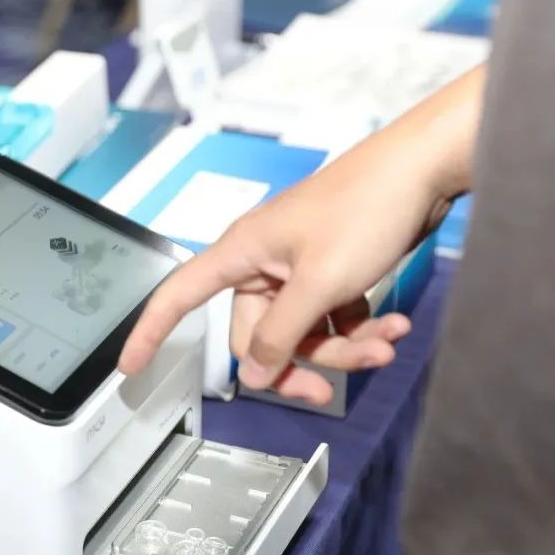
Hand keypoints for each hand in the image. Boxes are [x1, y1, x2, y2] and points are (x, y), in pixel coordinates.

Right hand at [117, 67, 483, 404]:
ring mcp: (298, 267)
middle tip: (333, 385)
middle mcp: (263, 262)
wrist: (425, 169)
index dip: (149, 332)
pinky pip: (331, 316)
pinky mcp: (331, 269)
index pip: (177, 296)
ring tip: (386, 343)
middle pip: (259, 334)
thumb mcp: (318, 282)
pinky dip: (360, 328)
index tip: (129, 367)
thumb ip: (281, 334)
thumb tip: (252, 373)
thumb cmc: (366, 207)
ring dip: (344, 347)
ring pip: (303, 331)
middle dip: (303, 360)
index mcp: (241, 253)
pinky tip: (392, 327)